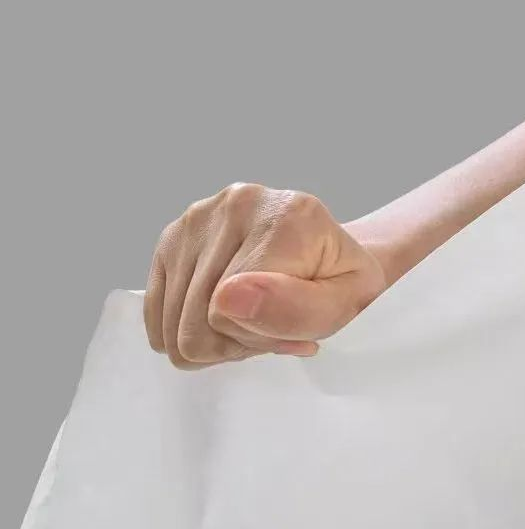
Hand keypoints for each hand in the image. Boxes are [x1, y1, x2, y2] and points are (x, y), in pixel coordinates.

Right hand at [144, 183, 386, 368]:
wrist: (327, 253)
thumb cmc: (340, 281)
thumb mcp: (347, 304)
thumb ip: (298, 310)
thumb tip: (226, 299)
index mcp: (288, 216)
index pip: (229, 316)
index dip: (260, 340)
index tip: (297, 330)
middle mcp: (237, 204)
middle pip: (194, 324)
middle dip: (236, 341)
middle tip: (274, 326)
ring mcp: (198, 216)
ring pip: (172, 324)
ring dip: (214, 336)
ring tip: (254, 317)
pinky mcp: (173, 235)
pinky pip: (157, 313)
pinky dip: (188, 325)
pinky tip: (225, 311)